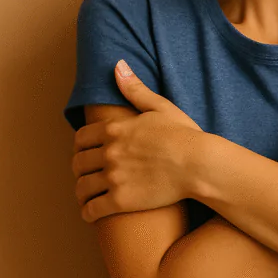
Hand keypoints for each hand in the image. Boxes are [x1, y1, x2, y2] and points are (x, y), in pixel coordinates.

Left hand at [71, 60, 204, 222]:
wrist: (199, 164)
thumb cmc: (184, 134)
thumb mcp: (160, 107)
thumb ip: (135, 89)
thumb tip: (118, 66)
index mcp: (115, 130)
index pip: (81, 138)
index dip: (80, 146)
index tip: (86, 152)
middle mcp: (109, 153)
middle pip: (78, 163)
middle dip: (80, 169)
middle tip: (87, 174)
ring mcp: (113, 178)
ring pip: (82, 187)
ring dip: (82, 191)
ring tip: (87, 195)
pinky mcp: (121, 201)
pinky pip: (92, 210)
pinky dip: (88, 212)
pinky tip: (92, 212)